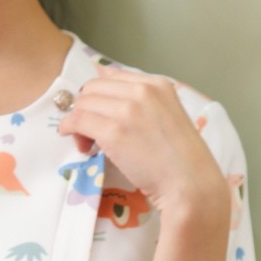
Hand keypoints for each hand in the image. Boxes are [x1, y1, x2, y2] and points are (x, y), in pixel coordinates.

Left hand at [57, 69, 227, 218]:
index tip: (101, 115)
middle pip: (93, 88)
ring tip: (88, 143)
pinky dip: (69, 130)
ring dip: (78, 122)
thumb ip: (141, 100)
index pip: (113, 77)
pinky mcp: (113, 132)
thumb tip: (104, 83)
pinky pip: (77, 121)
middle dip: (86, 107)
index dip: (101, 96)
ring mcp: (127, 110)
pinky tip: (80, 143)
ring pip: (82, 104)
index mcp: (157, 84)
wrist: (190, 184)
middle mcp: (142, 91)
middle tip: (91, 131)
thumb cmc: (181, 158)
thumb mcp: (168, 115)